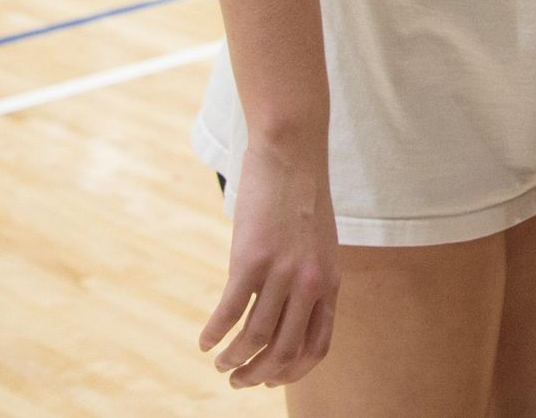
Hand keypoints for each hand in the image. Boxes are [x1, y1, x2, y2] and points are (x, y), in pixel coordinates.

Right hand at [199, 146, 337, 387]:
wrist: (293, 153)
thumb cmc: (302, 197)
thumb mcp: (319, 244)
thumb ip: (311, 278)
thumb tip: (290, 311)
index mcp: (330, 282)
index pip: (317, 346)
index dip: (292, 372)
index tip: (271, 380)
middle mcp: (311, 283)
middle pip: (284, 352)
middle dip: (259, 376)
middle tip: (238, 382)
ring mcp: (282, 273)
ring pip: (255, 339)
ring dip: (234, 360)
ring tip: (220, 364)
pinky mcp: (251, 260)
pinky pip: (230, 312)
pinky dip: (215, 334)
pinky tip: (205, 341)